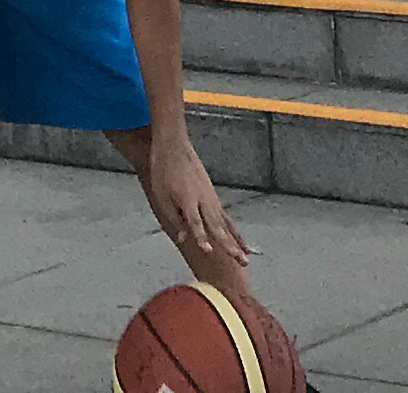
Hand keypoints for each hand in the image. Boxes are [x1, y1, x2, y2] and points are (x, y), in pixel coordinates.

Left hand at [146, 131, 247, 278]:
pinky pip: (226, 218)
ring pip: (225, 224)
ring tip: (246, 260)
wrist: (174, 145)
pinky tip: (243, 244)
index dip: (201, 236)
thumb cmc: (164, 171)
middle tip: (240, 261)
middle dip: (228, 245)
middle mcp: (203, 200)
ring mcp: (211, 198)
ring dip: (236, 242)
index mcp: (187, 199)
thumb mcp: (161, 195)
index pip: (195, 221)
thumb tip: (184, 239)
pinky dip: (235, 232)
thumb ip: (175, 218)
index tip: (208, 250)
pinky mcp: (214, 197)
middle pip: (217, 225)